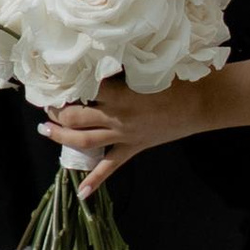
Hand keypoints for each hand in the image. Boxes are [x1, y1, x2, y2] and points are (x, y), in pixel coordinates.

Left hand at [44, 77, 206, 197]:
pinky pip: (110, 167)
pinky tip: (81, 193)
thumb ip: (124, 66)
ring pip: (84, 141)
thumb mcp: (149, 67)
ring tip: (46, 130)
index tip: (55, 76)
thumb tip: (101, 56)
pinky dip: (95, 180)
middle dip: (56, 111)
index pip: (83, 88)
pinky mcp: (133, 147)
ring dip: (61, 137)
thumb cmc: (181, 79)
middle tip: (47, 104)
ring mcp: (124, 135)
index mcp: (120, 94)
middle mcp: (116, 117)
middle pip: (75, 117)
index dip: (66, 83)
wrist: (203, 103)